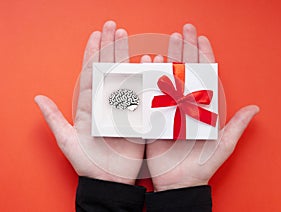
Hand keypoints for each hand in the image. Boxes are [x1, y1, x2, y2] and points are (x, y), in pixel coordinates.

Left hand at [35, 21, 144, 184]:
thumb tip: (38, 98)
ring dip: (127, 57)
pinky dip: (144, 78)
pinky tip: (148, 62)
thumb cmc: (87, 162)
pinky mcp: (138, 116)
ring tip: (128, 38)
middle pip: (109, 70)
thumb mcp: (67, 141)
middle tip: (113, 27)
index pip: (91, 73)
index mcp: (89, 105)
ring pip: (125, 77)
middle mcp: (106, 102)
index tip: (97, 35)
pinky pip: (141, 94)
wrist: (107, 180)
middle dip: (111, 47)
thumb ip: (55, 119)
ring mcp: (123, 107)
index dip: (93, 53)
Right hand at [145, 24, 258, 190]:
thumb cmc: (201, 165)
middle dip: (184, 50)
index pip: (204, 76)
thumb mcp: (222, 146)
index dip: (203, 56)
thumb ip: (235, 127)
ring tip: (165, 47)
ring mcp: (169, 109)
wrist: (179, 182)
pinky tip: (148, 67)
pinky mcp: (155, 117)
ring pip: (168, 80)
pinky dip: (150, 80)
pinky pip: (152, 95)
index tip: (199, 38)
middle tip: (182, 32)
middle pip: (186, 72)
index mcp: (203, 107)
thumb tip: (254, 109)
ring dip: (166, 61)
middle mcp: (186, 104)